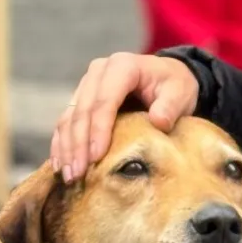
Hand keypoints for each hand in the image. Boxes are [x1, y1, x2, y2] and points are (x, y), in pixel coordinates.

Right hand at [50, 52, 198, 181]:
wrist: (166, 77)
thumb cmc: (174, 86)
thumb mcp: (180, 92)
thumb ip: (171, 106)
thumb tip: (158, 121)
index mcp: (123, 66)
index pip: (105, 100)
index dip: (98, 129)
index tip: (96, 157)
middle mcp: (99, 72)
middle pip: (82, 110)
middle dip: (78, 144)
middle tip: (77, 174)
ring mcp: (87, 84)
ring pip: (69, 117)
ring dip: (66, 148)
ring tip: (69, 176)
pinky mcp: (81, 98)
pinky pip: (66, 122)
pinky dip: (62, 144)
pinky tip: (61, 165)